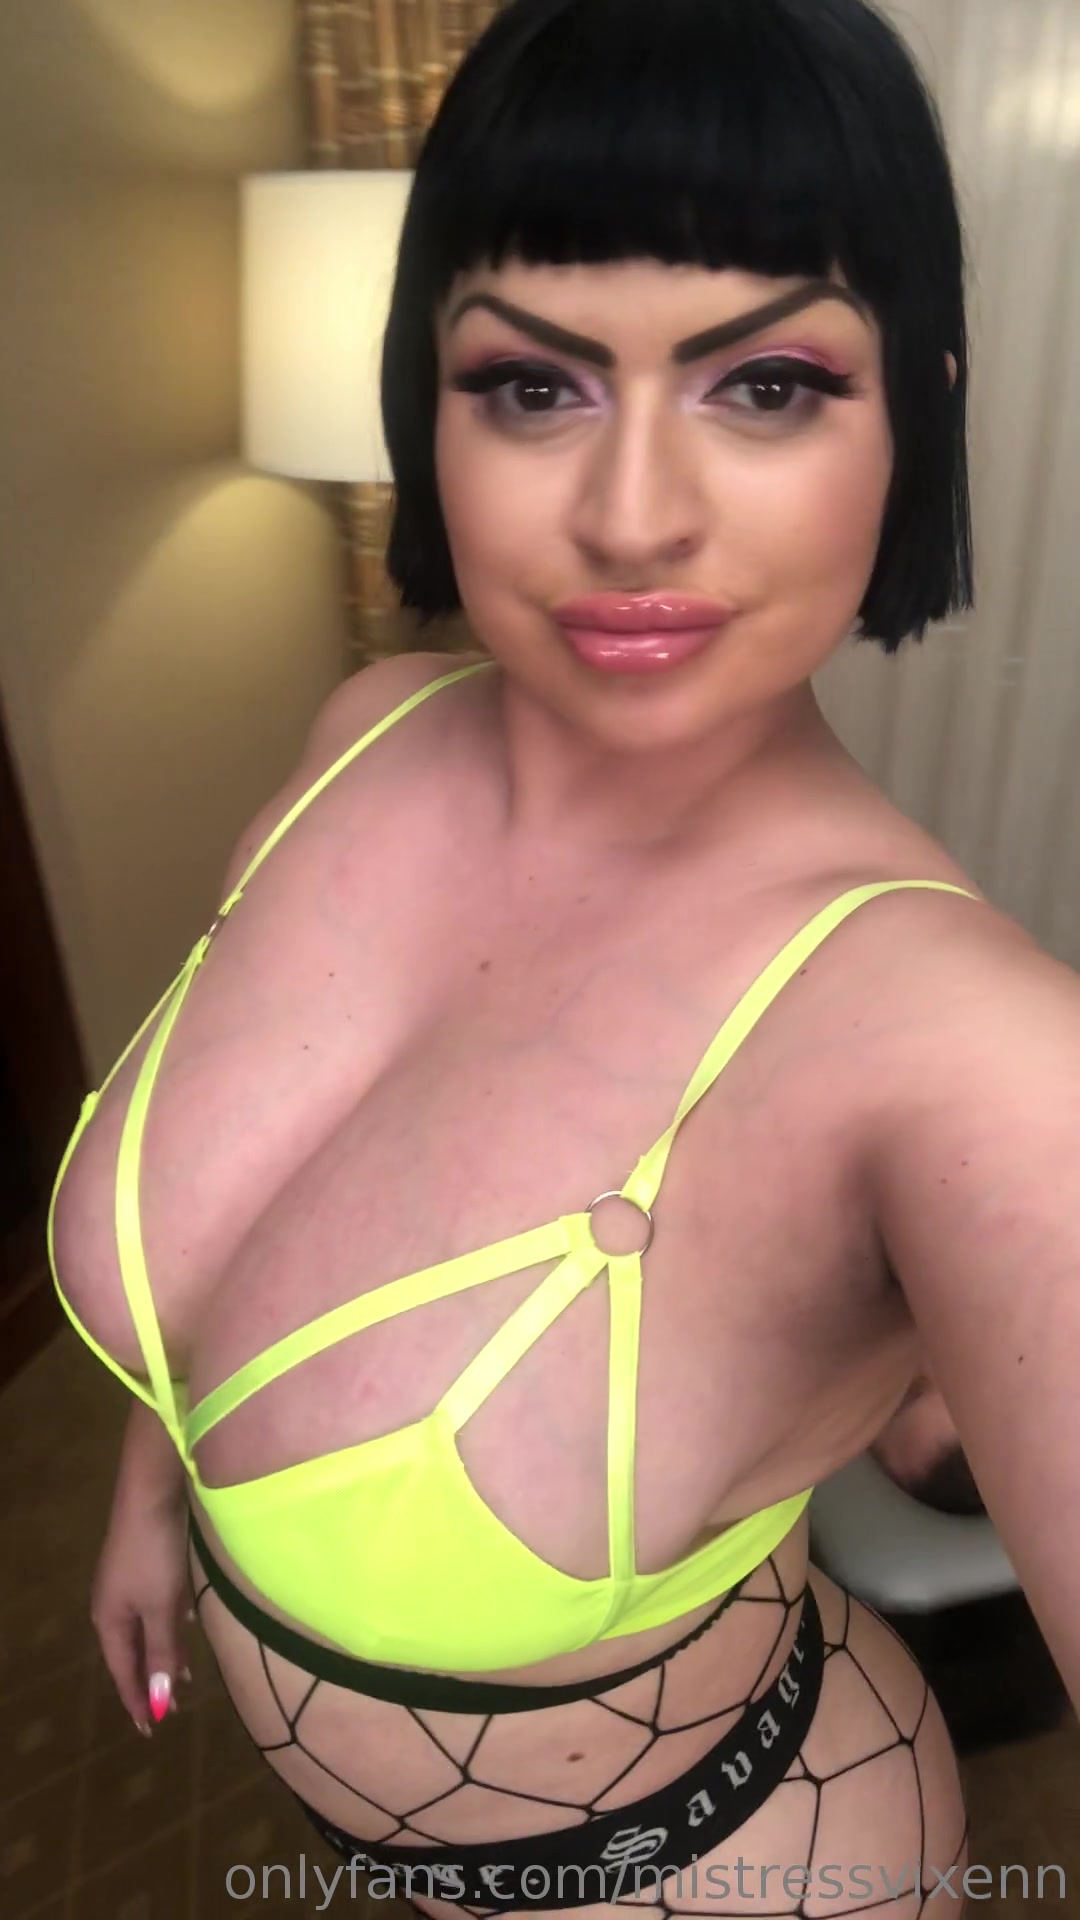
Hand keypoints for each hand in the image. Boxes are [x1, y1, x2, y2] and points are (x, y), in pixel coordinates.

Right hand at [90, 1485, 191, 1735]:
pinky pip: (155, 1606)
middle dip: (151, 1678)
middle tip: (170, 1707)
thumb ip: (162, 1651)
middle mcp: (113, 1604)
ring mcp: (128, 1582)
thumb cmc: (154, 1554)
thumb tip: (157, 1701)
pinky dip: (169, 1623)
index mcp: (110, 1619)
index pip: (123, 1670)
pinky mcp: (145, 1563)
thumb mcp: (160, 1606)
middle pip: (132, 1651)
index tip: (150, 1729)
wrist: (151, 1492)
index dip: (137, 1699)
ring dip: (163, 1650)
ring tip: (183, 1674)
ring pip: (145, 1628)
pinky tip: (187, 1621)